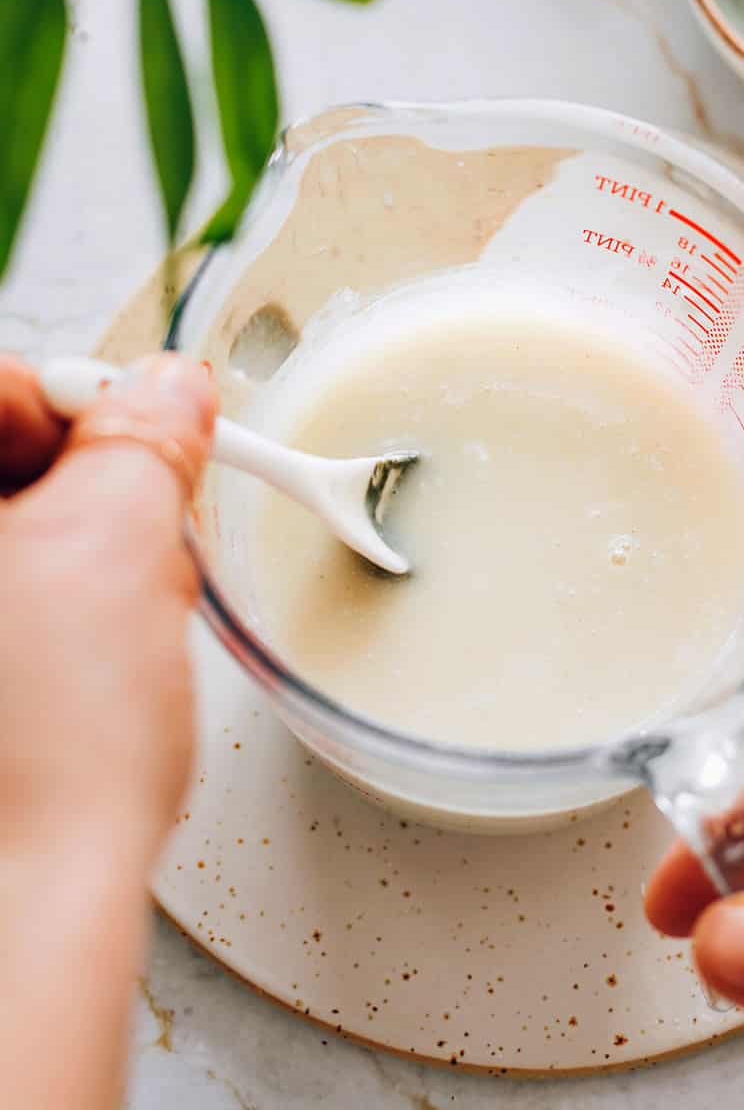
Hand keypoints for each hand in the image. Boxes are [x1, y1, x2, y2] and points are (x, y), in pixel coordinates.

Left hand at [0, 351, 215, 867]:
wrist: (20, 911)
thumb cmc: (39, 755)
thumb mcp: (121, 550)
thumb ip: (145, 443)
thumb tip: (169, 389)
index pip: (1, 389)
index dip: (84, 399)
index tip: (150, 428)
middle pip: (4, 463)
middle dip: (83, 481)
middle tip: (143, 532)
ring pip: (12, 535)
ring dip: (73, 546)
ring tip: (120, 614)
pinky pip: (11, 604)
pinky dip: (48, 603)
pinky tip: (86, 652)